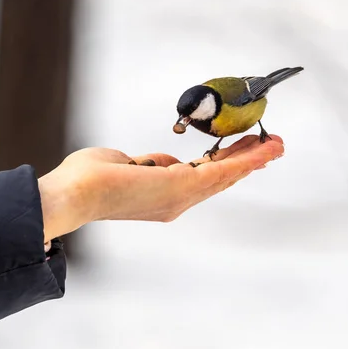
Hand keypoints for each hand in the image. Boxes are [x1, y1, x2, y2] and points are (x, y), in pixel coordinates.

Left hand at [38, 135, 283, 244]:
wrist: (71, 193)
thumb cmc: (88, 179)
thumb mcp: (126, 164)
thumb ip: (150, 163)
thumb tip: (163, 162)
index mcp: (165, 197)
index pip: (205, 180)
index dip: (229, 166)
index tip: (247, 152)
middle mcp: (178, 202)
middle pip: (222, 179)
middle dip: (248, 162)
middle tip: (272, 147)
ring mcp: (180, 198)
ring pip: (225, 175)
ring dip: (253, 159)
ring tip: (276, 145)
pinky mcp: (179, 187)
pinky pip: (219, 171)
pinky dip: (243, 160)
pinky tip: (260, 150)